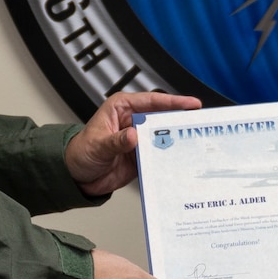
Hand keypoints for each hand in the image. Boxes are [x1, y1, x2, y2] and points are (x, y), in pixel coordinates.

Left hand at [65, 91, 202, 195]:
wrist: (77, 177)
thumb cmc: (81, 153)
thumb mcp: (97, 145)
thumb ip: (116, 141)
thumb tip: (133, 136)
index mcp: (122, 108)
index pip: (152, 101)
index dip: (173, 102)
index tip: (191, 104)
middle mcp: (133, 121)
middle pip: (163, 117)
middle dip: (181, 119)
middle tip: (199, 123)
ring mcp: (140, 139)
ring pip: (164, 135)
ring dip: (177, 139)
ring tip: (195, 141)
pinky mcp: (143, 155)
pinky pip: (160, 154)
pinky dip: (170, 156)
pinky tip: (181, 158)